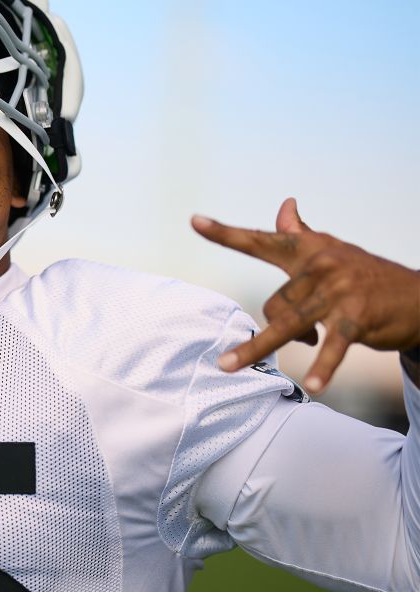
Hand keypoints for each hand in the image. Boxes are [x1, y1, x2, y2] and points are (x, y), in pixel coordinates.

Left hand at [191, 198, 419, 394]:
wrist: (419, 298)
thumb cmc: (366, 277)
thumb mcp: (331, 253)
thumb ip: (301, 236)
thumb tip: (285, 206)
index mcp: (310, 250)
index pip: (262, 240)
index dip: (226, 233)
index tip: (194, 221)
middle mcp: (323, 264)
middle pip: (275, 302)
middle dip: (274, 329)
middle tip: (276, 348)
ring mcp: (340, 290)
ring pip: (288, 322)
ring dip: (258, 347)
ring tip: (228, 366)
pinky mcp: (358, 317)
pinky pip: (332, 345)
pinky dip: (323, 367)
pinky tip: (313, 385)